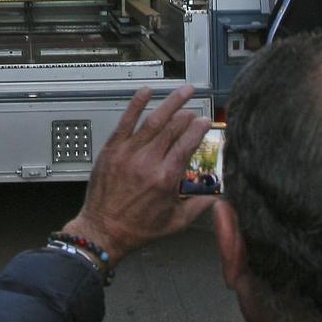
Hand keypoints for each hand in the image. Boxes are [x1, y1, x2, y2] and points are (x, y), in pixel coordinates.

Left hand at [61, 86, 213, 267]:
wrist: (104, 230)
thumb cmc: (137, 229)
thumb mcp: (176, 222)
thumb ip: (199, 206)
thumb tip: (218, 196)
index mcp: (166, 178)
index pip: (187, 144)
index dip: (199, 129)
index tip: (205, 122)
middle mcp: (148, 162)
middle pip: (173, 128)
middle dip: (187, 115)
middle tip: (194, 108)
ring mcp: (128, 153)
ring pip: (153, 120)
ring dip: (170, 103)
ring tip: (183, 91)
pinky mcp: (112, 150)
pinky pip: (125, 121)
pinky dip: (136, 104)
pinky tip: (146, 92)